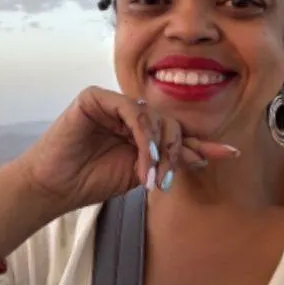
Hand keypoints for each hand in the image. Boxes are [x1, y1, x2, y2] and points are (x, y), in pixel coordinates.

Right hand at [13, 86, 238, 214]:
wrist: (54, 188)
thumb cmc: (90, 181)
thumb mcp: (140, 173)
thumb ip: (168, 161)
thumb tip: (204, 154)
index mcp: (139, 128)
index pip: (176, 131)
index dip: (201, 143)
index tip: (230, 153)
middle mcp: (129, 111)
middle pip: (170, 122)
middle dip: (176, 152)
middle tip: (165, 181)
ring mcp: (112, 102)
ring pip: (154, 116)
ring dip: (159, 149)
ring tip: (151, 177)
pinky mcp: (95, 96)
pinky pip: (133, 111)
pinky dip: (143, 137)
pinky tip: (143, 160)